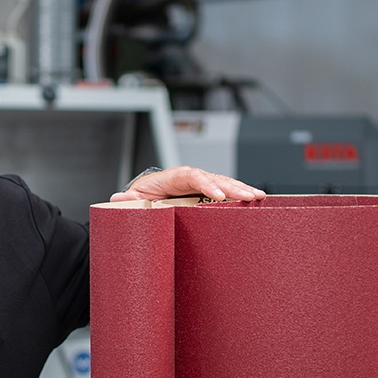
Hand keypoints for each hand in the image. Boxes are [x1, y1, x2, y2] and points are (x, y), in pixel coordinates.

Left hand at [110, 166, 266, 201]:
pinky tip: (256, 200)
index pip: (192, 176)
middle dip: (233, 187)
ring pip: (224, 183)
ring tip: (258, 197)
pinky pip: (226, 192)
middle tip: (249, 196)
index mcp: (174, 177)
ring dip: (242, 189)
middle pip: (215, 178)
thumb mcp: (134, 198)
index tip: (218, 196)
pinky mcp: (208, 193)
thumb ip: (129, 199)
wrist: (147, 195)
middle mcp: (191, 177)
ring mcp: (202, 184)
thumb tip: (120, 198)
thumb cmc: (143, 195)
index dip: (206, 184)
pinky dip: (240, 195)